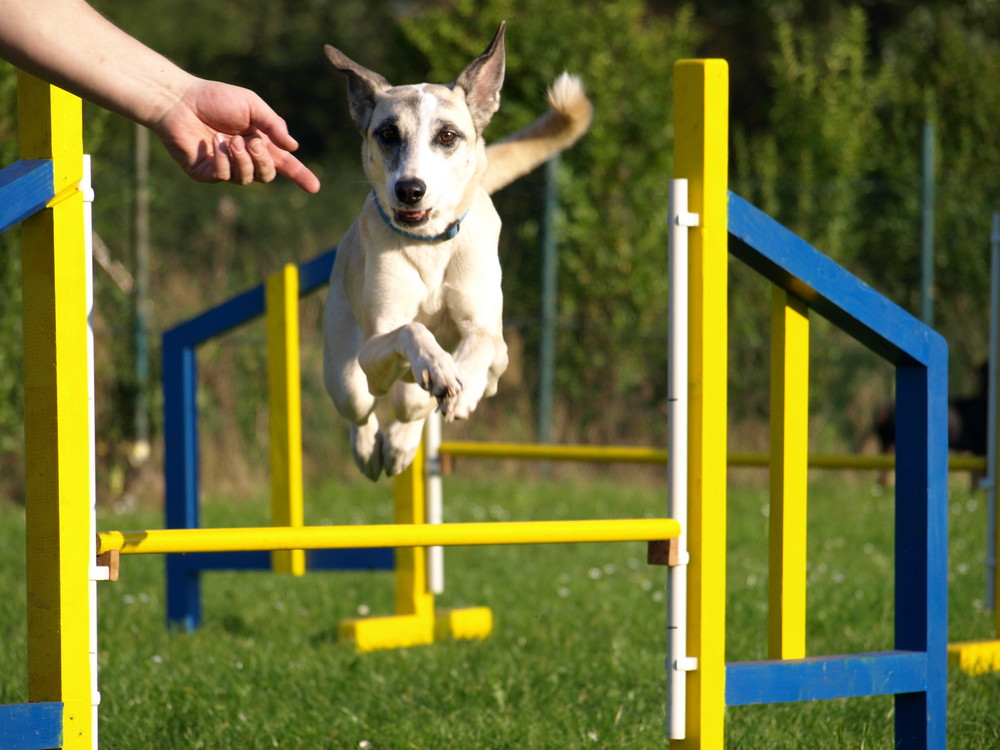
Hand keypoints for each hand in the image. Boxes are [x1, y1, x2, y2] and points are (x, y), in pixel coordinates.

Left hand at [151, 79, 320, 192]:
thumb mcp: (252, 105)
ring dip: (242, 158)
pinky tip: (213, 144)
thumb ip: (273, 125)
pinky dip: (223, 160)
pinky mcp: (208, 174)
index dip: (301, 176)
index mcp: (260, 142)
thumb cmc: (215, 99)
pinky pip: (225, 176)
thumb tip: (293, 147)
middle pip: (268, 174)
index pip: (285, 164)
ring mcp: (227, 168)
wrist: (180, 101)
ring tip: (228, 139)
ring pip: (247, 178)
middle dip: (264, 160)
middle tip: (252, 141)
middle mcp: (245, 158)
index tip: (314, 187)